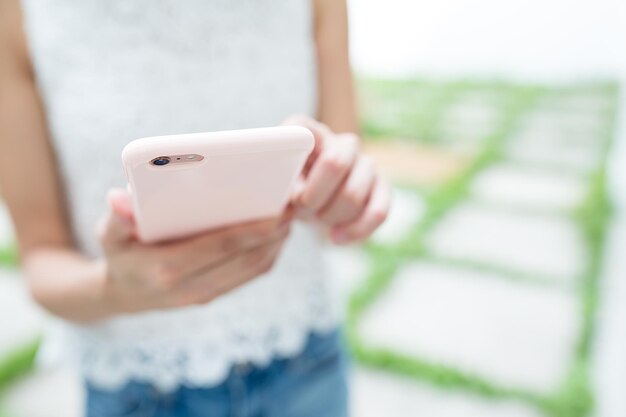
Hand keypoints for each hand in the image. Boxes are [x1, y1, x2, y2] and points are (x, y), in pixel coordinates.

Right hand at [98, 189, 290, 313]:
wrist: (120, 295)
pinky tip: (274, 238)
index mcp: (165, 269)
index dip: (252, 230)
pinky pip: (246, 278)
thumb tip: (119, 198)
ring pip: (250, 272)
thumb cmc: (118, 254)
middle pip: (243, 260)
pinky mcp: (211, 297)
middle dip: (272, 236)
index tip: (278, 213)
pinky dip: (265, 258)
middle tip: (293, 211)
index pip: (220, 246)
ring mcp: (201, 296)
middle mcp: (187, 288)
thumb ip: (116, 217)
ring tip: (289, 221)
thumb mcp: (108, 233)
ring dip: (274, 247)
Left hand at [285, 115, 390, 244]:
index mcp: (311, 133)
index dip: (295, 161)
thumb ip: (282, 184)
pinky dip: (355, 230)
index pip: (303, 129)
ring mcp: (366, 164)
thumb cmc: (291, 191)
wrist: (311, 206)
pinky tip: (336, 237)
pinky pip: (378, 212)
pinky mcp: (382, 188)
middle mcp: (343, 143)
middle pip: (335, 162)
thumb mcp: (279, 186)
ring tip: (318, 220)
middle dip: (314, 196)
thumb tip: (295, 196)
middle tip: (302, 209)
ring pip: (354, 193)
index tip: (291, 189)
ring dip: (331, 216)